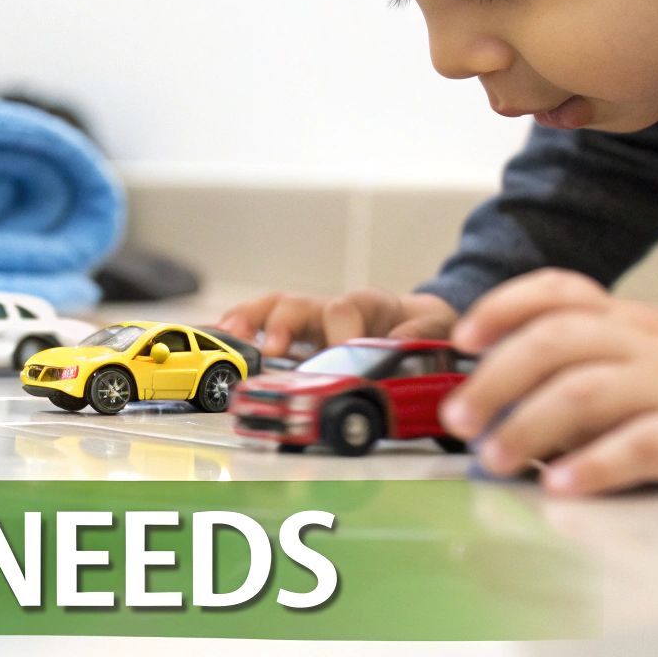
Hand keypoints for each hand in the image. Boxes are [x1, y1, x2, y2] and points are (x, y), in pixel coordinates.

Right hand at [217, 288, 457, 357]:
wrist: (420, 322)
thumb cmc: (423, 328)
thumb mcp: (436, 330)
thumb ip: (420, 335)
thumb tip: (395, 347)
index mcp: (369, 305)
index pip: (345, 309)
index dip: (338, 332)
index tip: (337, 353)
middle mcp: (333, 308)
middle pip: (300, 304)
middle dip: (283, 324)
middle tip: (273, 348)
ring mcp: (312, 321)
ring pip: (275, 309)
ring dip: (250, 321)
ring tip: (229, 336)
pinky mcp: (300, 337)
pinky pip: (263, 324)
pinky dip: (241, 328)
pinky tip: (221, 336)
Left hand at [439, 269, 657, 495]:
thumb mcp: (639, 355)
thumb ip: (574, 369)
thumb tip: (492, 407)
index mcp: (623, 318)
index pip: (557, 290)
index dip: (503, 306)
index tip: (463, 338)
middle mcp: (642, 342)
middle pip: (556, 342)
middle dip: (495, 380)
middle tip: (458, 420)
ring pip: (585, 392)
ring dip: (528, 426)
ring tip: (493, 460)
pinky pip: (639, 446)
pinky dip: (594, 465)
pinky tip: (562, 485)